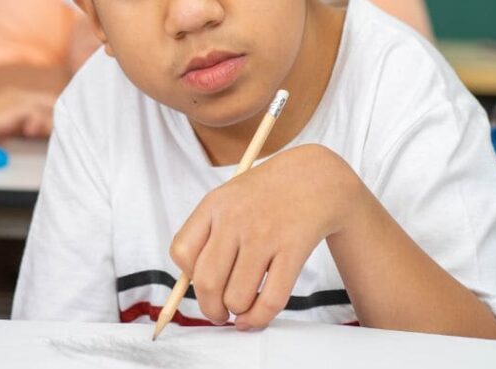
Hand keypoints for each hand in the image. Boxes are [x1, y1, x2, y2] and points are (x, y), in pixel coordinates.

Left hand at [170, 144, 366, 329]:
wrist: (314, 177)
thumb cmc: (266, 194)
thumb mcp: (229, 198)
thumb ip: (208, 234)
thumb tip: (194, 284)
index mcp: (214, 205)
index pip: (181, 252)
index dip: (187, 277)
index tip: (200, 284)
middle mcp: (235, 219)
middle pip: (207, 282)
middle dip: (210, 309)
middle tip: (218, 313)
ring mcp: (264, 235)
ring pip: (237, 297)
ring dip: (237, 313)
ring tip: (242, 308)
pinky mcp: (292, 250)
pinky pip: (271, 299)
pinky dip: (259, 318)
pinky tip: (256, 317)